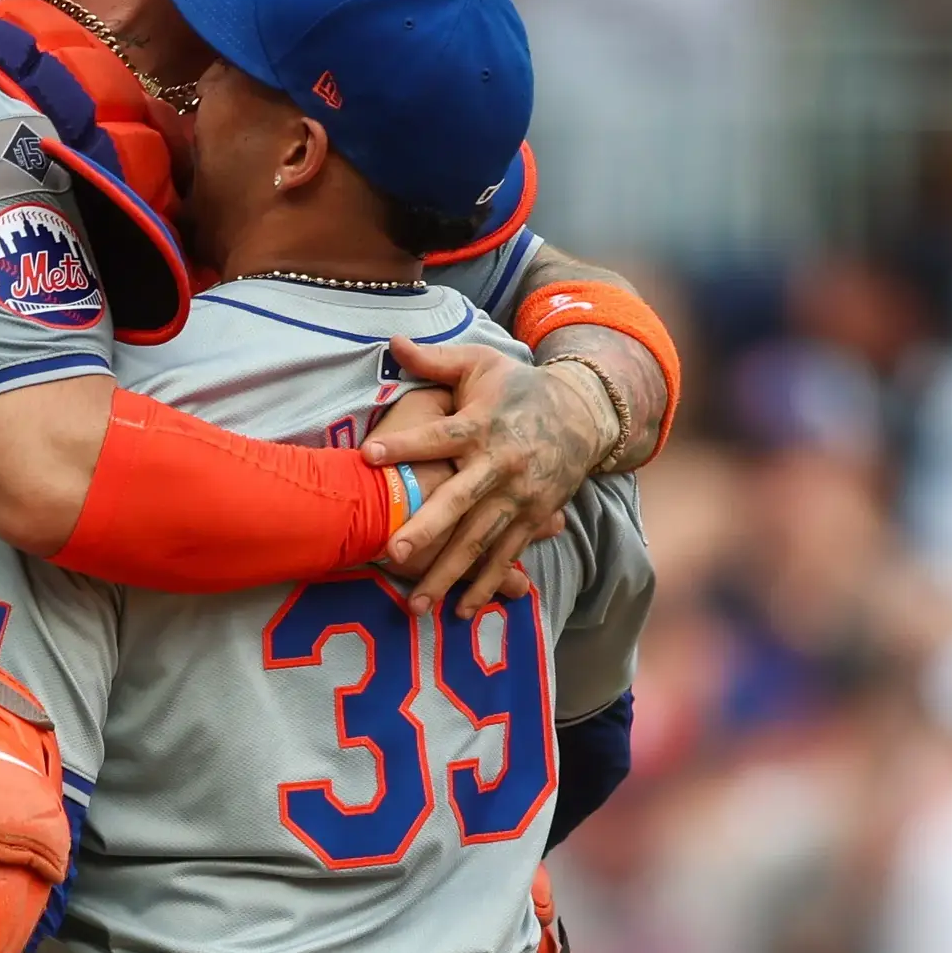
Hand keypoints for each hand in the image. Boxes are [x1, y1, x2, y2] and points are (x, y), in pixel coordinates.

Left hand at [364, 337, 612, 615]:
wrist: (583, 414)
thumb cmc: (519, 388)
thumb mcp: (481, 364)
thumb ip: (435, 360)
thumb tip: (392, 342)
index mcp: (481, 424)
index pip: (437, 437)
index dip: (404, 445)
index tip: (367, 456)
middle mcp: (499, 464)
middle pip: (459, 500)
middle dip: (427, 529)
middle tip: (393, 553)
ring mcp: (519, 496)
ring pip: (480, 540)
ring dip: (449, 573)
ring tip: (416, 604)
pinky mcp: (533, 518)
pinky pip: (506, 556)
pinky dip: (486, 584)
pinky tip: (461, 611)